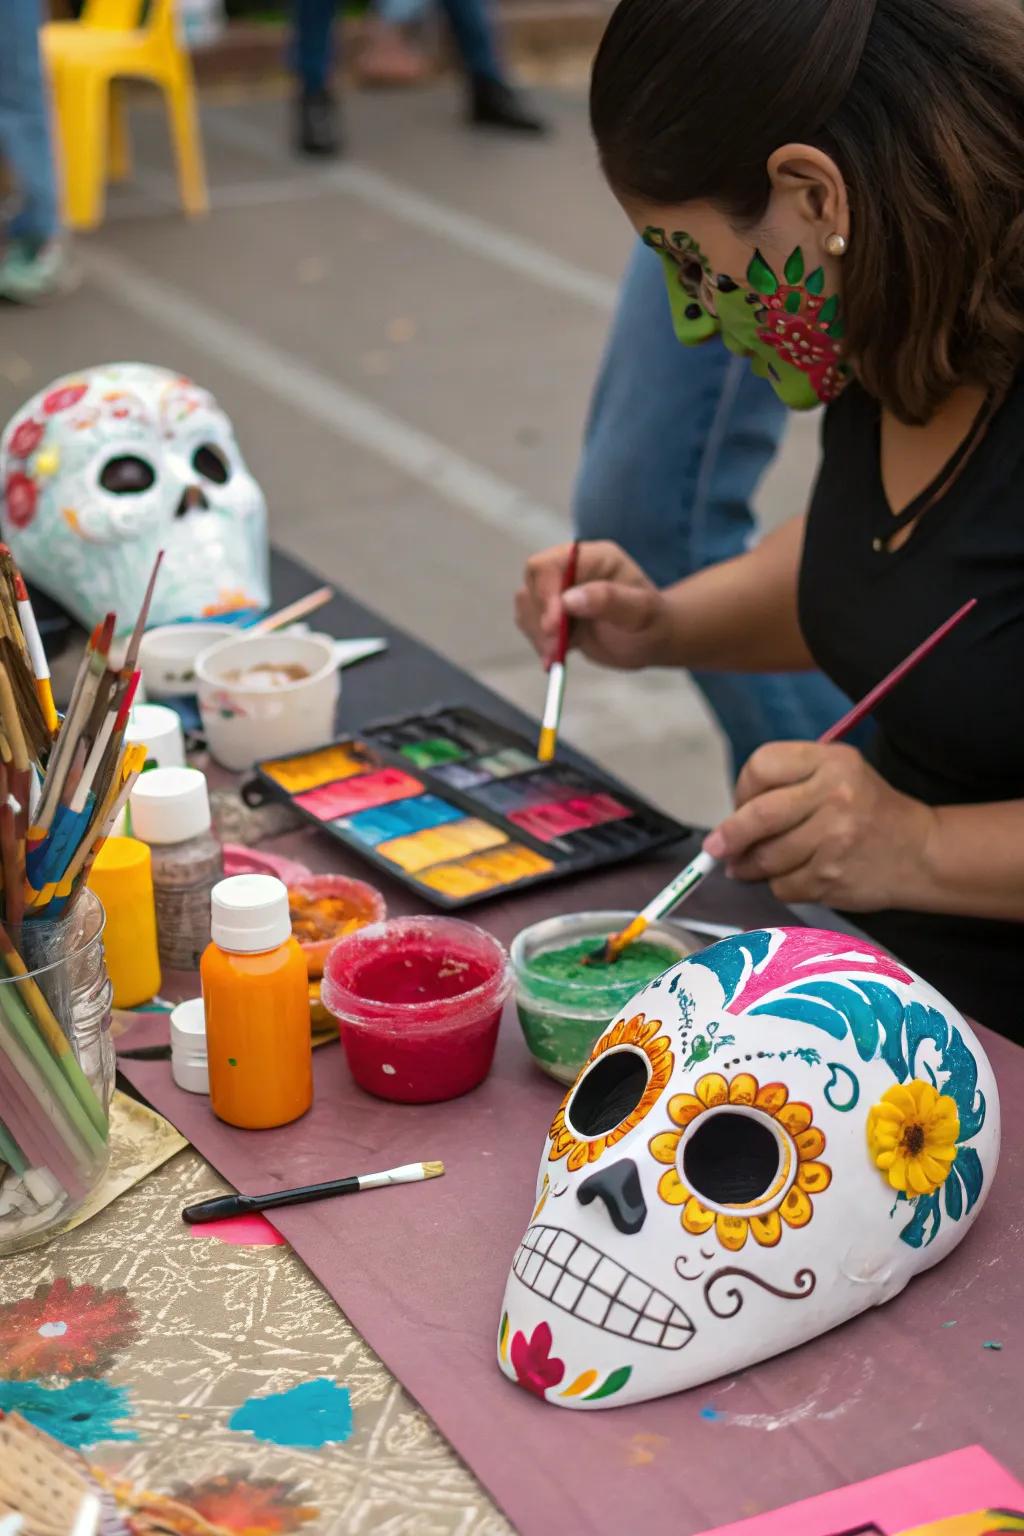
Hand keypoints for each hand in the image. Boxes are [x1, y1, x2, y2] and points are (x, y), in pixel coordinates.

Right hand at [515, 540, 668, 670]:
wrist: (650, 641)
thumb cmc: (652, 623)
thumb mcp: (641, 612)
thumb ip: (608, 600)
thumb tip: (568, 600)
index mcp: (593, 557)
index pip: (550, 565)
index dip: (545, 593)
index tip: (553, 626)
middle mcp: (572, 569)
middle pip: (533, 583)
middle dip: (541, 618)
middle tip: (556, 648)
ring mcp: (559, 590)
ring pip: (528, 605)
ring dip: (538, 634)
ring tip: (561, 654)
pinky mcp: (552, 612)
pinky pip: (530, 623)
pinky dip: (539, 643)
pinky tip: (557, 656)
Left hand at [704, 742, 936, 910]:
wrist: (922, 851)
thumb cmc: (867, 811)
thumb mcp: (837, 774)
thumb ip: (788, 785)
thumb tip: (729, 822)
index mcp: (831, 761)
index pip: (761, 766)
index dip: (742, 789)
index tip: (741, 805)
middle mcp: (835, 795)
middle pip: (758, 815)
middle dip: (729, 836)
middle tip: (716, 848)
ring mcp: (835, 838)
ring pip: (766, 857)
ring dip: (748, 867)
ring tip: (747, 867)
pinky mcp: (833, 876)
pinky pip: (784, 885)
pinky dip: (779, 885)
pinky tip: (792, 877)